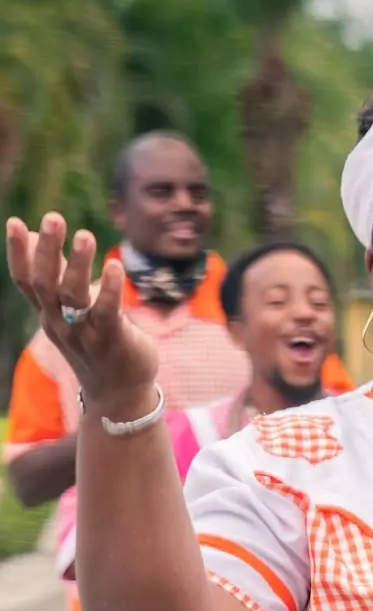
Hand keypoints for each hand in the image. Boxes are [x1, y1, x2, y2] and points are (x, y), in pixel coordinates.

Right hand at [6, 213, 159, 407]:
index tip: (16, 222)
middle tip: (53, 217)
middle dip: (46, 250)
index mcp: (48, 313)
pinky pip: (107, 312)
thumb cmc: (97, 343)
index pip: (25, 281)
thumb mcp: (70, 311)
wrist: (119, 392)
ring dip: (76, 264)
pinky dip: (108, 289)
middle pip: (44, 283)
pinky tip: (114, 265)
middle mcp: (59, 322)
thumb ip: (58, 277)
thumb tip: (41, 237)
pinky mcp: (111, 339)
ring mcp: (83, 332)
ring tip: (85, 235)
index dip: (18, 253)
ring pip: (72, 295)